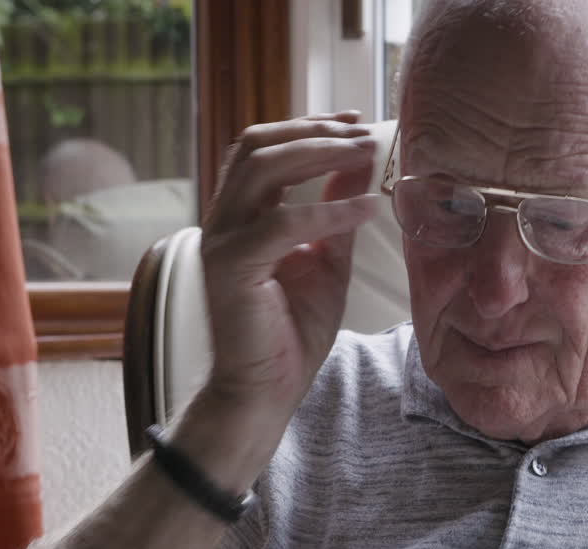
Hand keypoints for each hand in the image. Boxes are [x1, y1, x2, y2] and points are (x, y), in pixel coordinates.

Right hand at [198, 111, 380, 430]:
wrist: (266, 389)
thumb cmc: (292, 330)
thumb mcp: (326, 259)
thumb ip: (336, 212)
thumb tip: (359, 164)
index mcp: (241, 215)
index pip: (263, 148)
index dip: (307, 126)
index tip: (354, 120)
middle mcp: (223, 221)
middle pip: (258, 146)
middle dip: (314, 132)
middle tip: (362, 131)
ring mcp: (221, 242)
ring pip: (261, 171)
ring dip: (318, 155)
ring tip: (364, 154)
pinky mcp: (231, 269)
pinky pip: (282, 224)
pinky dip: (327, 211)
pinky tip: (365, 208)